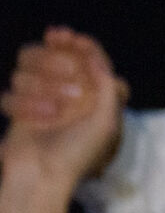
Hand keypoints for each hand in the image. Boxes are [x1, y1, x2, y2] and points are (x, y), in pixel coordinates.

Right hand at [2, 28, 127, 192]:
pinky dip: (23, 106)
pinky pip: (9, 93)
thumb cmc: (80, 152)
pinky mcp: (16, 109)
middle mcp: (64, 89)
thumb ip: (106, 86)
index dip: (76, 42)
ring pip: (24, 69)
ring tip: (56, 113)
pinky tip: (37, 121)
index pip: (83, 54)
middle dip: (57, 64)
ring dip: (40, 88)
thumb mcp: (106, 121)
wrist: (44, 176)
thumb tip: (95, 57)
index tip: (65, 36)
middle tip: (71, 88)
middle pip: (49, 53)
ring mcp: (38, 96)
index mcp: (91, 90)